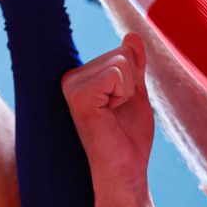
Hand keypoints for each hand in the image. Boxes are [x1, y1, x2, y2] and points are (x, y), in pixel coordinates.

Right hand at [62, 34, 155, 197]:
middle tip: (118, 113)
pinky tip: (109, 114)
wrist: (125, 172)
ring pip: (121, 62)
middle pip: (122, 54)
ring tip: (113, 115)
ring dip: (128, 92)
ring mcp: (71, 85)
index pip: (122, 52)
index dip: (133, 79)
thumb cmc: (129, 138)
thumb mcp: (135, 94)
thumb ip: (134, 66)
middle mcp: (70, 77)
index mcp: (81, 76)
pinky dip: (123, 95)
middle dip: (132, 84)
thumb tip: (132, 34)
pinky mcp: (77, 95)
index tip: (120, 106)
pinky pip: (115, 74)